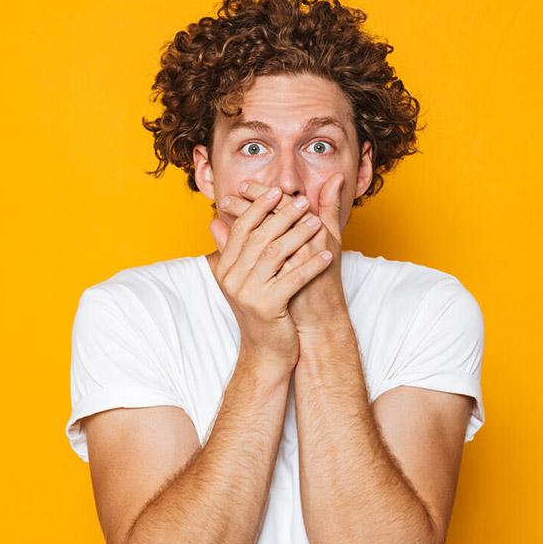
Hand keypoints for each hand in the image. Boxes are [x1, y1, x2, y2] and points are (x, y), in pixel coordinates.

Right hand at [208, 182, 333, 367]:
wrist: (266, 352)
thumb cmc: (262, 311)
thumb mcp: (245, 278)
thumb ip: (232, 249)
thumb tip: (215, 220)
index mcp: (225, 268)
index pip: (240, 228)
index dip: (258, 207)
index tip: (277, 191)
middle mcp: (232, 279)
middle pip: (258, 237)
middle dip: (282, 216)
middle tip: (302, 201)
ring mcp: (248, 294)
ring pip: (275, 254)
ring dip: (298, 235)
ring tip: (317, 223)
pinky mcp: (267, 307)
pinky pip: (293, 279)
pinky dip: (311, 265)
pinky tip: (327, 256)